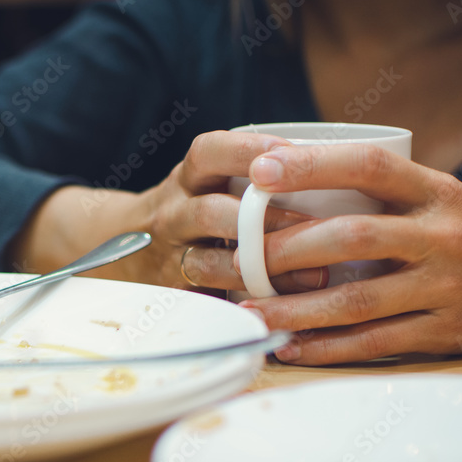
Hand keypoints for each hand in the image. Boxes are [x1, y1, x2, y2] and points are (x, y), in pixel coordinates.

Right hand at [12, 131, 328, 292]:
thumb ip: (255, 176)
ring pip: (210, 264)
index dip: (251, 152)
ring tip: (314, 276)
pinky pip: (209, 301)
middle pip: (212, 213)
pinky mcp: (173, 292)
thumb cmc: (192, 208)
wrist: (122, 245)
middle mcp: (174, 213)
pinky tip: (284, 309)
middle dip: (265, 221)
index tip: (293, 153)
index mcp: (188, 178)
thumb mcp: (207, 181)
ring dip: (262, 271)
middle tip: (316, 228)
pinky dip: (247, 306)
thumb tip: (340, 169)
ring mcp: (169, 255)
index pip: (211, 152)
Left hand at [236, 143, 461, 364]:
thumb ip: (386, 191)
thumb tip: (298, 179)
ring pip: (357, 300)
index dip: (312, 164)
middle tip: (239, 256)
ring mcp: (447, 287)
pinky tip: (290, 345)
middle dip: (287, 249)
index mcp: (439, 191)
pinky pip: (376, 342)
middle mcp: (444, 235)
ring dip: (295, 308)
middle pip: (353, 236)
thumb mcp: (445, 196)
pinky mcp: (449, 333)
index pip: (370, 166)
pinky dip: (327, 348)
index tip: (261, 169)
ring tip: (250, 309)